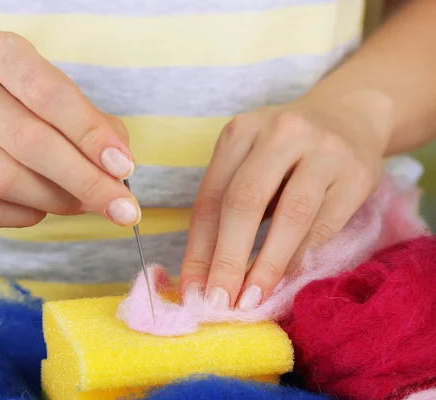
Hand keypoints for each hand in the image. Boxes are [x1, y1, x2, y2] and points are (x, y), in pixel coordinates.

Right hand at [0, 31, 139, 227]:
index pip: (49, 93)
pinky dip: (24, 217)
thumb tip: (116, 170)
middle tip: (122, 208)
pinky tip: (42, 210)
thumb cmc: (22, 108)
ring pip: (6, 180)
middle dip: (85, 181)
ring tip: (84, 205)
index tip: (123, 166)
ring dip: (58, 202)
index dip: (90, 134)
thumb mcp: (58, 99)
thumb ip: (94, 126)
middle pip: (29, 141)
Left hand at [180, 95, 389, 309]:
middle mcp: (281, 133)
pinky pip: (324, 225)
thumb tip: (203, 275)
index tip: (192, 289)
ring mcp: (323, 150)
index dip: (199, 248)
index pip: (211, 198)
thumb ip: (226, 208)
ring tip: (250, 300)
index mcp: (241, 131)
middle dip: (227, 259)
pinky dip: (300, 257)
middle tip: (216, 303)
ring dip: (266, 265)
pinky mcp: (358, 173)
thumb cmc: (285, 152)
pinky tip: (284, 279)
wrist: (349, 117)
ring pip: (290, 215)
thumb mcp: (249, 163)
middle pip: (245, 201)